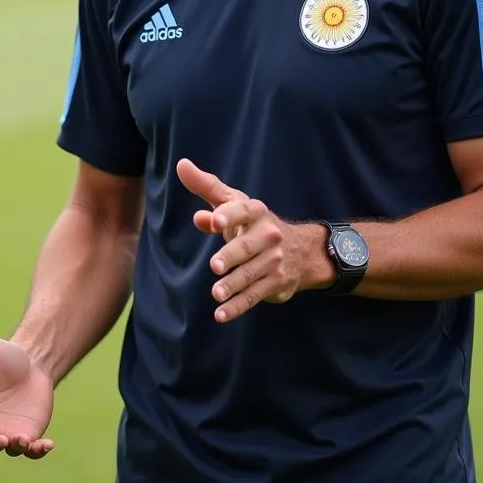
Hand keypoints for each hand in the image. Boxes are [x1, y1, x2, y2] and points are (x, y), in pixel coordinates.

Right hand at [0, 331, 54, 457]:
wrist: (32, 361)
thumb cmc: (0, 354)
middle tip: (0, 436)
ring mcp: (4, 431)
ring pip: (2, 447)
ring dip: (10, 447)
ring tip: (20, 441)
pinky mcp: (25, 434)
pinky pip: (29, 451)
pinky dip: (37, 452)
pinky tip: (48, 444)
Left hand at [177, 159, 330, 321]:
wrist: (301, 250)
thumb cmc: (253, 223)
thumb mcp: (233, 202)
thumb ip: (207, 187)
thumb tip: (182, 167)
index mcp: (255, 211)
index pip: (241, 210)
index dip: (228, 215)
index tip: (215, 220)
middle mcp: (268, 235)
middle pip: (247, 247)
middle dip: (231, 256)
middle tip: (214, 266)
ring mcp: (274, 261)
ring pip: (251, 274)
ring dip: (233, 285)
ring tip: (216, 293)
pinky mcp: (276, 283)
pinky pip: (255, 296)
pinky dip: (238, 306)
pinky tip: (221, 315)